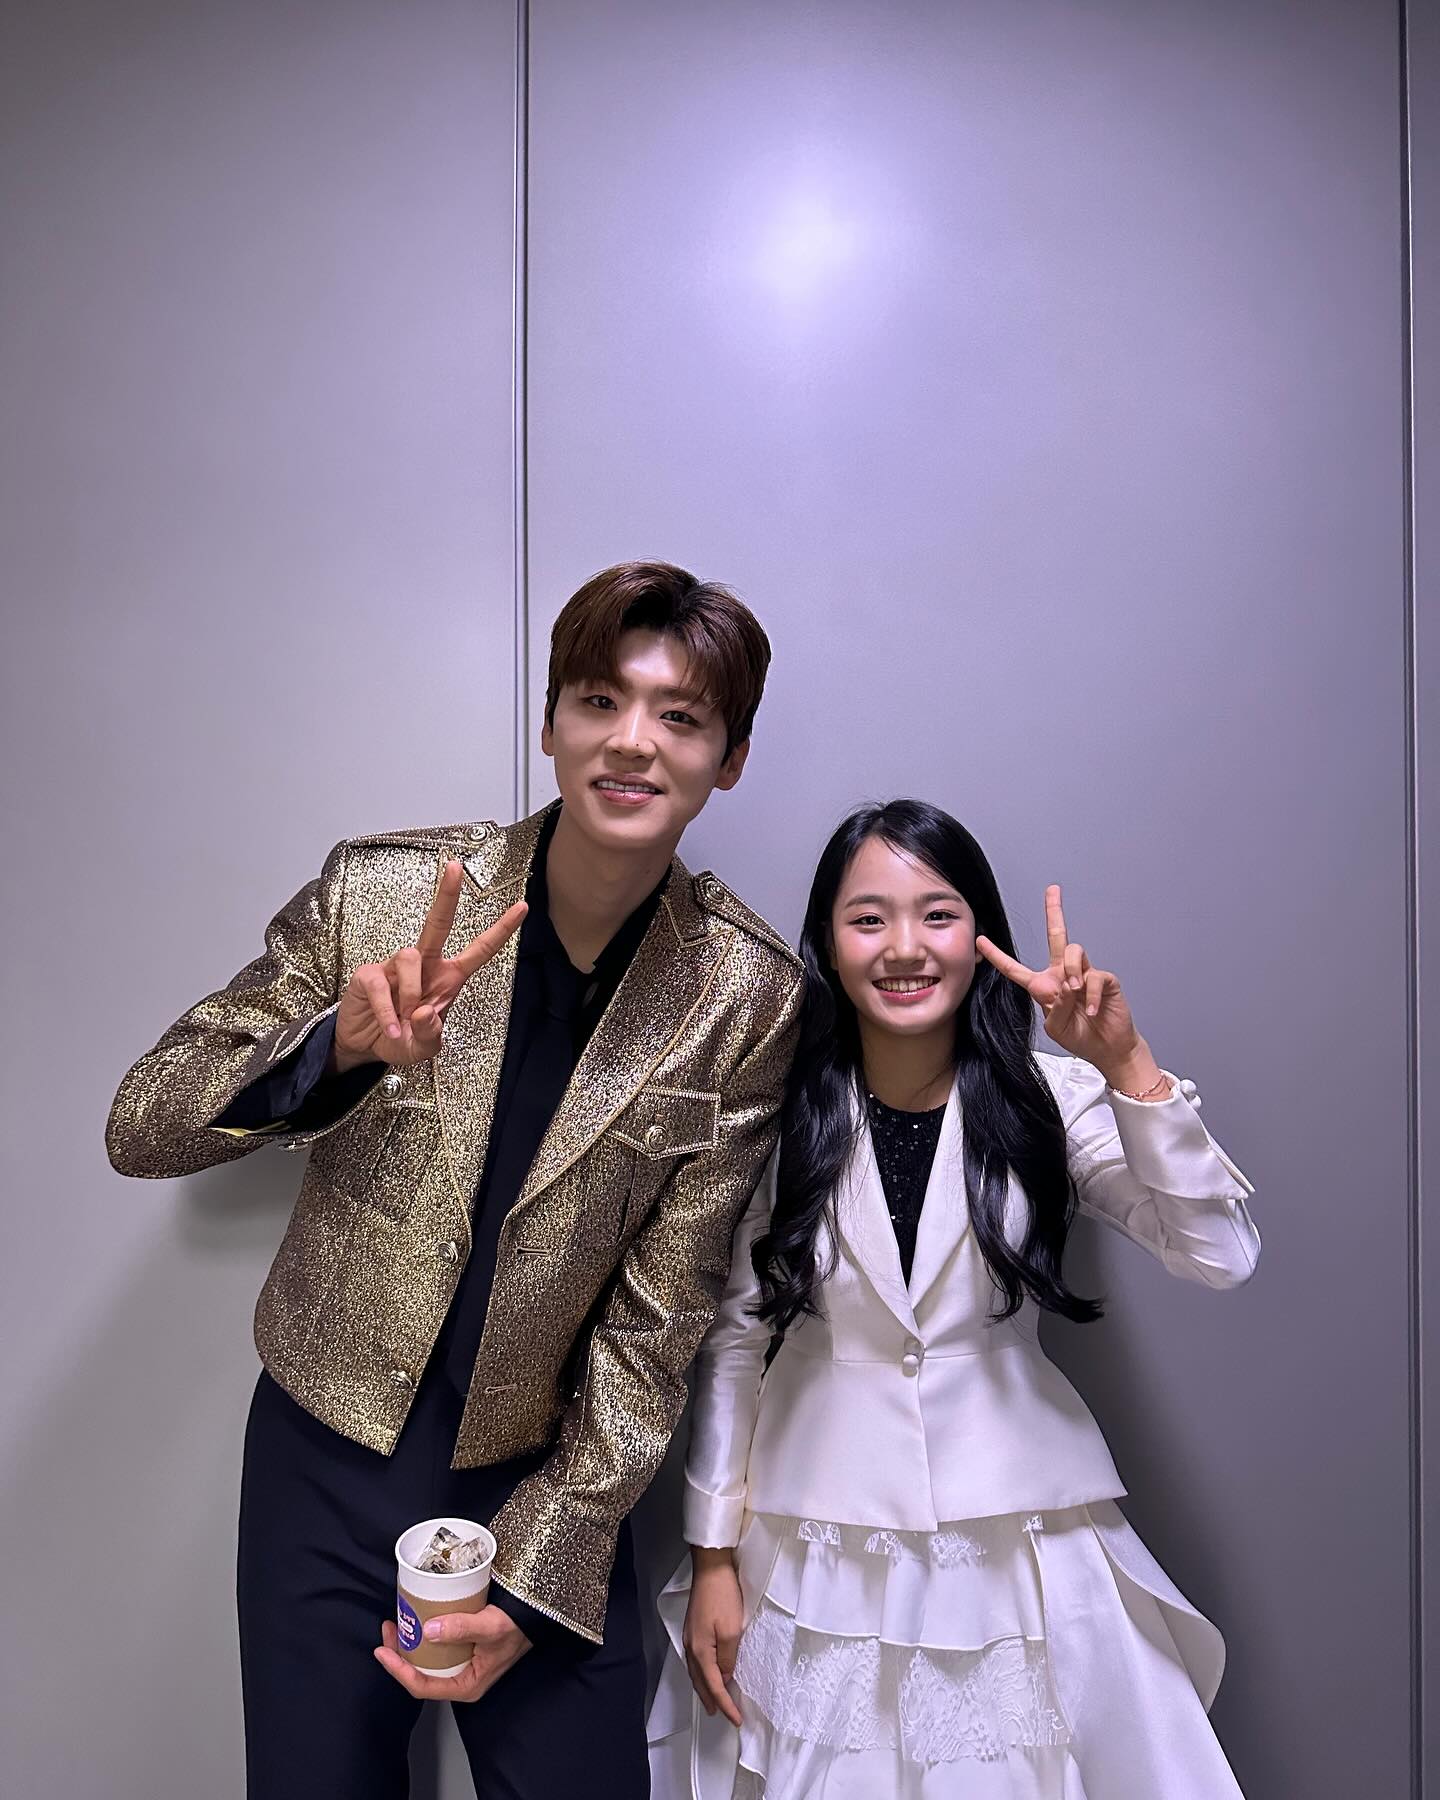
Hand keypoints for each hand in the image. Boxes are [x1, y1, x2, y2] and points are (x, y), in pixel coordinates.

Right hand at [333, 861, 525, 1070]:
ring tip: (405, 1019)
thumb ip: (430, 1035)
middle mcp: (424, 966)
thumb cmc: (399, 1038)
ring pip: (410, 958)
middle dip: (447, 895)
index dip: (501, 930)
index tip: (522, 907)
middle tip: (454, 867)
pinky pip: (381, 984)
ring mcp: (394, 967)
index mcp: (447, 978)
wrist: (364, 1046)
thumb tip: (426, 1013)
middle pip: (437, 923)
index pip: (479, 950)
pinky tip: (390, 1026)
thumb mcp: (423, 1048)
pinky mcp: (369, 975)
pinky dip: (387, 1011)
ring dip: (409, 992)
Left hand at [374, 1602, 530, 1703]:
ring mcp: (460, 1666)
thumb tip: (428, 1630)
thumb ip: (461, 1628)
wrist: (533, 1616)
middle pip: (419, 1675)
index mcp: (465, 1686)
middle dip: (398, 1655)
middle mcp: (459, 1679)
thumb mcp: (490, 1627)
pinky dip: (421, 1636)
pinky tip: (416, 1622)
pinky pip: (434, 1649)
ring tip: (396, 1623)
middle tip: (388, 1630)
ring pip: (424, 1661)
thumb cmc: (517, 1626)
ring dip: (407, 1645)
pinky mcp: (461, 1650)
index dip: (398, 1671)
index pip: (422, 1687)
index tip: (383, 1652)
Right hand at [683, 1551, 743, 1727]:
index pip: (713, 1686)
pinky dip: (702, 1673)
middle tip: (721, 1715)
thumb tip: (723, 1676)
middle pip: (700, 1682)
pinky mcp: (693, 1628)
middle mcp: (691, 1647)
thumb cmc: (723, 1596)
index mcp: (700, 1651)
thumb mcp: (733, 1630)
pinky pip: (696, 1660)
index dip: (725, 1704)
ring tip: (713, 1700)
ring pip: (696, 1672)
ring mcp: (690, 1637)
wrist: (711, 1568)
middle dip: (711, 1700)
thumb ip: (728, 1658)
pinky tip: (708, 1673)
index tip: (736, 1719)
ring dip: (705, 1688)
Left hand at [976, 885, 1159, 1089]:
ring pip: (1072, 952)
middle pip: (1057, 935)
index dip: (998, 956)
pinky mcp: (1104, 979)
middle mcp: (1063, 974)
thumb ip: (1054, 1007)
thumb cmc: (1080, 1036)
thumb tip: (1067, 985)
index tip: (981, 940)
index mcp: (1045, 986)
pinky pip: (1094, 976)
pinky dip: (1091, 994)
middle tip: (1052, 890)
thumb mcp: (1056, 1027)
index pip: (1016, 969)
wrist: (1108, 1048)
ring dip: (1071, 971)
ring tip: (1075, 990)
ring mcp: (1084, 974)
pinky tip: (1092, 1009)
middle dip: (1054, 911)